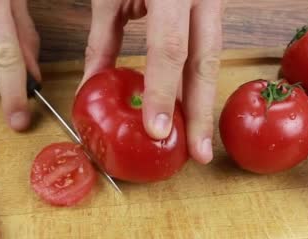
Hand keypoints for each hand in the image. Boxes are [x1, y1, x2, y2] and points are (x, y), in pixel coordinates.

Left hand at [81, 0, 224, 163]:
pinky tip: (193, 109)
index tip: (158, 130)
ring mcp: (213, 0)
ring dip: (204, 102)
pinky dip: (198, 82)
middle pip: (205, 62)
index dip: (164, 93)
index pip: (169, 49)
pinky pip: (209, 50)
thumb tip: (92, 87)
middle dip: (201, 112)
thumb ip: (103, 40)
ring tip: (199, 140)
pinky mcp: (215, 8)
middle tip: (199, 154)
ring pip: (212, 59)